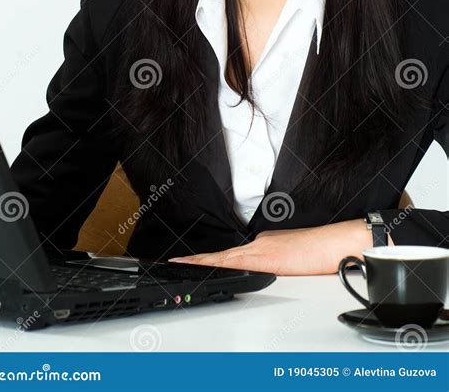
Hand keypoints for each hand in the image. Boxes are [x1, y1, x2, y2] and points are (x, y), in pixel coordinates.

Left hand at [168, 218, 389, 275]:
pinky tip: (201, 266)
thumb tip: (266, 266)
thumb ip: (275, 257)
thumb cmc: (319, 251)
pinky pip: (232, 262)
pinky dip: (214, 264)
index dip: (211, 257)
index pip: (232, 252)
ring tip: (179, 264)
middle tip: (175, 262)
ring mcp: (260, 248)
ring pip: (222, 256)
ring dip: (200, 262)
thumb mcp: (292, 254)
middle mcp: (258, 242)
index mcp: (264, 241)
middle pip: (222, 254)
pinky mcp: (264, 257)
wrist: (332, 243)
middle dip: (198, 260)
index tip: (193, 260)